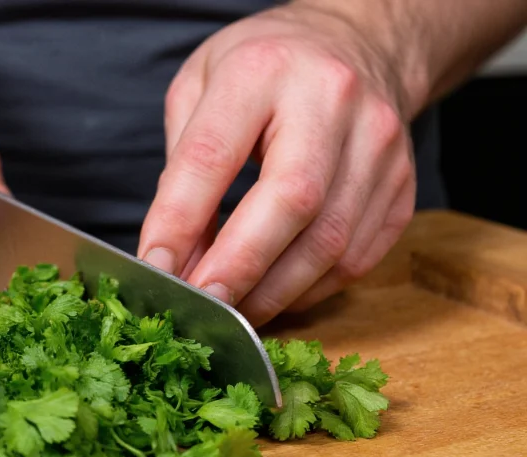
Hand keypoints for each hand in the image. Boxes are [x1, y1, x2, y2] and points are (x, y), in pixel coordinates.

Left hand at [138, 2, 416, 325]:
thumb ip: (182, 170)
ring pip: (331, 242)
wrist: (356, 44)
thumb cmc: (263, 70)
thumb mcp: (199, 89)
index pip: (212, 156)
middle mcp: (332, 102)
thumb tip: (177, 258)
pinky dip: (311, 289)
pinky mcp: (402, 185)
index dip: (180, 220)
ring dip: (275, 291)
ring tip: (233, 310)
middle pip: (291, 203)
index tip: (155, 267)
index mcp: (263, 71)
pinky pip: (358, 258)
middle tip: (202, 306)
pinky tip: (277, 294)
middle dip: (240, 267)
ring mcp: (379, 145)